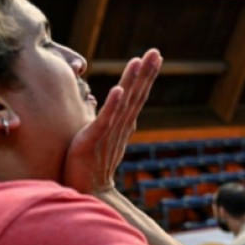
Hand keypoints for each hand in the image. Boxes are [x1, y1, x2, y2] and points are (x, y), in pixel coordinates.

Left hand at [63, 49, 161, 193]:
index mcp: (121, 124)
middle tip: (156, 52)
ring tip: (140, 61)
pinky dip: (113, 105)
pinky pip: (105, 121)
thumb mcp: (93, 135)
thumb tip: (92, 99)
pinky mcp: (93, 141)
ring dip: (132, 81)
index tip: (152, 56)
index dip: (144, 75)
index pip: (135, 95)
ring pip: (124, 103)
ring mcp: (108, 134)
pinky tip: (119, 89)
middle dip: (146, 73)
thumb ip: (96, 117)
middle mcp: (119, 127)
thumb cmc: (87, 166)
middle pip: (136, 95)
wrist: (88, 193)